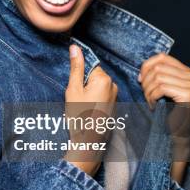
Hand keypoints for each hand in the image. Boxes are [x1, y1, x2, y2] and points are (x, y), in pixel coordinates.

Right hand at [63, 44, 117, 176]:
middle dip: (85, 85)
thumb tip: (75, 48)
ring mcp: (115, 96)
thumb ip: (76, 67)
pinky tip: (89, 112)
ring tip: (84, 108)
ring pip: (98, 86)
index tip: (76, 90)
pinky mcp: (114, 105)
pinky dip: (95, 101)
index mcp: (103, 79)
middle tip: (78, 100)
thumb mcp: (73, 89)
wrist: (89, 142)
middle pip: (94, 76)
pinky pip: (102, 96)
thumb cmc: (80, 116)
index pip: (89, 66)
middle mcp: (113, 85)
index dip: (79, 77)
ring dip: (89, 93)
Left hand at [138, 53, 189, 109]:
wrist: (176, 131)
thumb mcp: (160, 87)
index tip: (140, 79)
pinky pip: (161, 88)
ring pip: (158, 77)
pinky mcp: (188, 94)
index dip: (147, 66)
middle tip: (146, 94)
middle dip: (146, 81)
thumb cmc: (166, 109)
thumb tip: (143, 69)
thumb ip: (155, 74)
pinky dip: (152, 97)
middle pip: (158, 68)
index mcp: (186, 71)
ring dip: (148, 91)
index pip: (162, 57)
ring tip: (150, 101)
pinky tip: (154, 105)